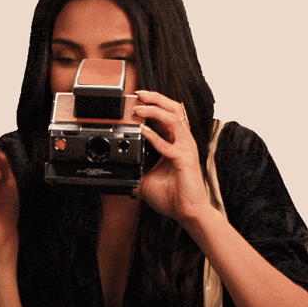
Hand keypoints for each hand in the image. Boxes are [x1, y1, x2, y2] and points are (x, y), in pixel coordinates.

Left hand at [133, 91, 209, 220]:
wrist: (187, 212)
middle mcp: (183, 141)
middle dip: (156, 98)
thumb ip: (138, 168)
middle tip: (139, 94)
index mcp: (176, 141)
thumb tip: (120, 169)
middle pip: (174, 108)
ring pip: (174, 119)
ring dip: (155, 111)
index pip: (167, 114)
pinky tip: (143, 132)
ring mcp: (186, 149)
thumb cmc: (173, 195)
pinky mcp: (185, 161)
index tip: (136, 99)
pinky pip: (170, 145)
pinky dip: (156, 137)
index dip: (154, 104)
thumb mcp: (148, 177)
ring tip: (138, 108)